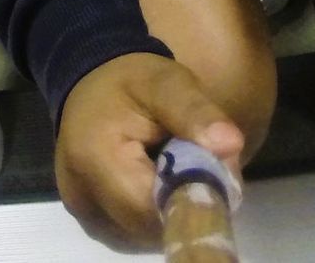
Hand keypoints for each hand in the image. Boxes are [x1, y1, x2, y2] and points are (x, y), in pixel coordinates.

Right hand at [55, 53, 244, 250]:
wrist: (90, 82)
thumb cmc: (132, 80)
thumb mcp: (168, 82)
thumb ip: (197, 113)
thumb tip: (232, 145)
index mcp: (97, 158)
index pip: (152, 205)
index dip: (191, 195)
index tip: (216, 170)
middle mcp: (82, 195)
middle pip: (147, 226)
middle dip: (182, 204)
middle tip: (202, 167)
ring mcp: (83, 212)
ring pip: (140, 235)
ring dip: (167, 212)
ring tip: (178, 170)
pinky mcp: (88, 218)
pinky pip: (129, 231)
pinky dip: (151, 214)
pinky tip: (158, 182)